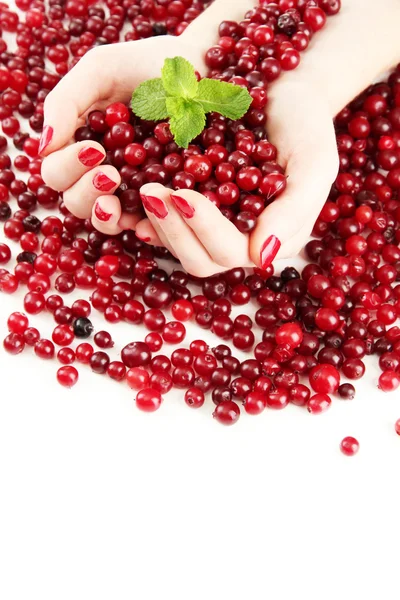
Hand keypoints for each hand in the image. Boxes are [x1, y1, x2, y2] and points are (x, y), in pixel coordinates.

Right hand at [40, 34, 205, 233]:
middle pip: (75, 202)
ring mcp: (131, 190)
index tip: (94, 150)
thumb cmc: (148, 66)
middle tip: (111, 174)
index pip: (55, 171)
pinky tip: (148, 221)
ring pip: (105, 219)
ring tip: (122, 197)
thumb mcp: (101, 70)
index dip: (67, 169)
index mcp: (78, 144)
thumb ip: (65, 103)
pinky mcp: (161, 201)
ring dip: (107, 215)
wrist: (201, 71)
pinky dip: (144, 227)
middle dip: (87, 193)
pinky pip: (147, 225)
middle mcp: (100, 171)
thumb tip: (43, 149)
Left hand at [134, 79, 338, 275]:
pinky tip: (135, 195)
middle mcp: (244, 243)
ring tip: (145, 189)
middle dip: (175, 229)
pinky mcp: (198, 213)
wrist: (288, 94)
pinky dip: (151, 215)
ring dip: (160, 223)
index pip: (233, 252)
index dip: (206, 229)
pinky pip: (170, 226)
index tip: (184, 194)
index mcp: (273, 241)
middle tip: (153, 193)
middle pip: (201, 259)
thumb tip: (261, 258)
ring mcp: (219, 230)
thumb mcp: (313, 164)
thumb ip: (294, 211)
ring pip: (180, 248)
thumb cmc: (306, 126)